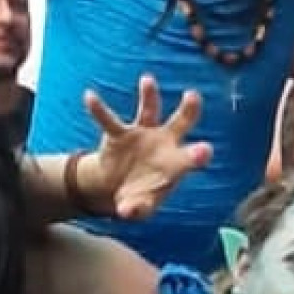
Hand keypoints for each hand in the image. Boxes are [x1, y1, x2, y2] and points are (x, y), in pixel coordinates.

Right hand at [82, 74, 213, 220]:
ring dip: (149, 95)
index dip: (199, 154)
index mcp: (177, 163)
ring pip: (149, 111)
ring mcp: (143, 134)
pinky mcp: (119, 133)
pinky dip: (98, 109)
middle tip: (193, 96)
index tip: (205, 151)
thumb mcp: (140, 208)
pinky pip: (109, 120)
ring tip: (147, 80)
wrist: (116, 187)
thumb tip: (127, 212)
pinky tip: (89, 97)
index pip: (192, 157)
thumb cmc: (140, 195)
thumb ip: (137, 209)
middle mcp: (164, 142)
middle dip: (189, 110)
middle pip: (181, 122)